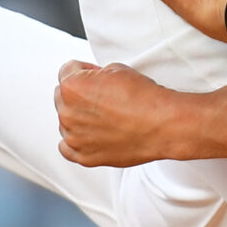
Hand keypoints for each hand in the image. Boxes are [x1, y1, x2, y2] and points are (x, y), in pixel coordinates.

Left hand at [54, 60, 186, 167]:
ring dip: (79, 117)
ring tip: (106, 116)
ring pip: (66, 121)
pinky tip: (91, 134)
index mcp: (71, 87)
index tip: (97, 76)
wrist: (163, 125)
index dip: (85, 70)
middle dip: (79, 94)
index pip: (67, 71)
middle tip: (103, 96)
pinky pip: (67, 148)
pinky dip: (76, 141)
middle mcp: (67, 113)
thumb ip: (94, 75)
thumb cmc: (144, 98)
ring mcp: (74, 137)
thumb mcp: (117, 69)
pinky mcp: (84, 156)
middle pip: (62, 97)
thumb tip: (92, 82)